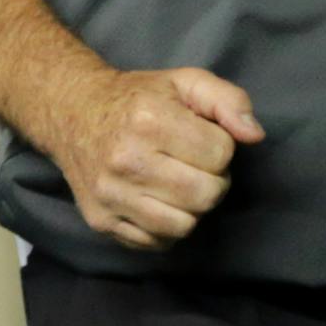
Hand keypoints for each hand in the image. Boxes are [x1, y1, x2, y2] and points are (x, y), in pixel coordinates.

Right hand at [48, 66, 263, 250]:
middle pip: (206, 195)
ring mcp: (111, 195)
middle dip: (211, 180)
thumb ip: (226, 99)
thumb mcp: (183, 82)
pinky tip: (155, 200)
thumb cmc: (136, 97)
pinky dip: (165, 227)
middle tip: (193, 165)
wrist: (71, 112)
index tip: (199, 137)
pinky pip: (157, 243)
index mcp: (149, 119)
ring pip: (184, 225)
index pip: (220, 154)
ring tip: (176, 183)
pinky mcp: (101, 221)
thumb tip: (254, 135)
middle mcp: (126, 160)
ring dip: (190, 207)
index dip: (219, 145)